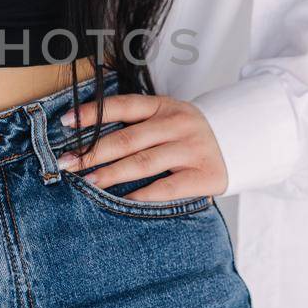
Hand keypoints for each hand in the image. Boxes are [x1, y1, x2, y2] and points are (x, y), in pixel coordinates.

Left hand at [56, 91, 228, 202]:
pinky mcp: (205, 175)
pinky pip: (168, 188)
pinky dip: (144, 195)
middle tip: (66, 163)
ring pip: (144, 162)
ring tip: (87, 182)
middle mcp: (177, 124)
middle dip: (92, 152)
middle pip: (128, 139)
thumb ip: (136, 126)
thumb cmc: (189, 135)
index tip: (65, 124)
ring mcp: (192, 149)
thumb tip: (86, 142)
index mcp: (164, 106)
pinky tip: (124, 201)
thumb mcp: (167, 119)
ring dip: (112, 174)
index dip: (93, 114)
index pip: (122, 106)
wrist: (241, 142)